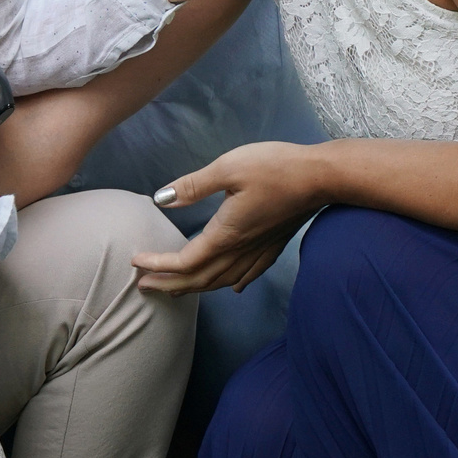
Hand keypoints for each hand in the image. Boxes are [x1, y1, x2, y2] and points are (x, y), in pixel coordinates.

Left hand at [132, 141, 326, 294]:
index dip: (158, 264)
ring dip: (196, 288)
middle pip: (200, 279)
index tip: (135, 263)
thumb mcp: (229, 167)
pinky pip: (250, 274)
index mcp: (226, 234)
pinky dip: (234, 284)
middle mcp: (241, 250)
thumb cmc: (275, 167)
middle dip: (169, 285)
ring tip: (176, 289)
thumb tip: (161, 199)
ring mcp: (260, 250)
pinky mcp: (274, 245)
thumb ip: (193, 186)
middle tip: (143, 287)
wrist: (322, 177)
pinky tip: (233, 287)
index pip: (185, 261)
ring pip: (223, 281)